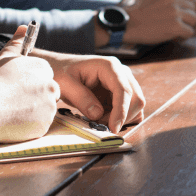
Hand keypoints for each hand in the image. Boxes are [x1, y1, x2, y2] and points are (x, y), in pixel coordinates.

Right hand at [0, 25, 59, 142]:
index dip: (29, 83)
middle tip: (13, 101)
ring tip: (11, 111)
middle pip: (48, 93)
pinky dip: (29, 125)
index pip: (44, 76)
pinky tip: (13, 122)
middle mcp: (51, 85)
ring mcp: (49, 106)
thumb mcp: (2, 58)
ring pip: (44, 110)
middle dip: (34, 97)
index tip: (16, 88)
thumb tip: (23, 27)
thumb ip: (16, 43)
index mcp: (43, 68)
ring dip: (32, 112)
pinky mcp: (45, 125)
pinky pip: (40, 125)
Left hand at [31, 51, 145, 132]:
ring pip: (135, 105)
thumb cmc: (61, 72)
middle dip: (122, 117)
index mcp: (109, 66)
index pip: (123, 90)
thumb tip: (98, 114)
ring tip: (98, 120)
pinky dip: (121, 118)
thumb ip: (81, 98)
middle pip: (136, 98)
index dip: (121, 111)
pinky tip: (104, 118)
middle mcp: (121, 73)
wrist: (59, 68)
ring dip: (121, 118)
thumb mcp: (65, 84)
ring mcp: (123, 82)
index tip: (113, 128)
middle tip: (100, 126)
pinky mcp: (120, 93)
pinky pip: (130, 109)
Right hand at [122, 0, 195, 44]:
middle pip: (194, 6)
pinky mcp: (175, 26)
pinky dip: (184, 37)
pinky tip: (176, 38)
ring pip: (195, 19)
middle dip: (189, 16)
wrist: (126, 25)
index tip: (182, 8)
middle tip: (181, 24)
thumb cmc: (138, 13)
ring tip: (178, 31)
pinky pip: (190, 32)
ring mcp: (175, 12)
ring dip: (188, 27)